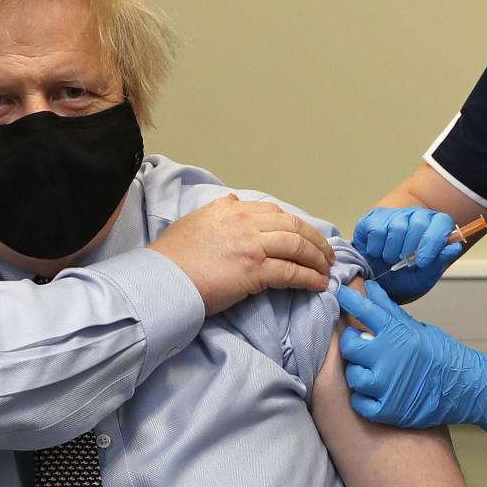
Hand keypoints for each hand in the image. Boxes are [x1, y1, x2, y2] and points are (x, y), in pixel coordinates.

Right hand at [149, 194, 335, 315]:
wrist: (161, 280)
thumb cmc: (171, 258)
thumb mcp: (193, 222)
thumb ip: (217, 211)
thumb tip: (234, 202)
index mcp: (229, 210)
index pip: (274, 211)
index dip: (296, 224)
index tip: (305, 236)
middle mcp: (243, 221)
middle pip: (293, 225)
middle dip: (315, 240)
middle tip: (326, 254)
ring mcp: (251, 244)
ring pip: (297, 245)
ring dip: (317, 259)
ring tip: (326, 270)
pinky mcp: (254, 270)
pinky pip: (292, 271)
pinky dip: (309, 277)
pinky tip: (318, 284)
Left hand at [337, 281, 486, 431]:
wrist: (467, 387)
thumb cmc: (442, 355)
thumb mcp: (416, 327)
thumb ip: (388, 310)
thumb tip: (370, 288)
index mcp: (397, 334)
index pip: (364, 310)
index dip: (349, 300)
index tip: (343, 295)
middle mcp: (389, 358)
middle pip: (349, 346)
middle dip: (352, 344)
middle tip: (360, 345)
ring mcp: (388, 386)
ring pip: (353, 376)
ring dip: (358, 372)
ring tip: (371, 370)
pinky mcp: (389, 410)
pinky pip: (360, 403)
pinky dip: (364, 398)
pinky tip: (374, 391)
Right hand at [352, 207, 461, 301]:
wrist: (377, 282)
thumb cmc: (403, 278)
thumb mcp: (423, 277)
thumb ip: (438, 263)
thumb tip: (454, 247)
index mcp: (434, 227)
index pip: (442, 222)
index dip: (434, 241)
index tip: (423, 261)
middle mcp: (415, 216)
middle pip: (419, 222)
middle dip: (411, 248)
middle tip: (404, 262)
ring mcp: (394, 214)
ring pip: (397, 226)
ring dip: (392, 251)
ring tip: (390, 259)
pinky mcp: (373, 218)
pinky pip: (377, 229)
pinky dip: (376, 248)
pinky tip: (378, 252)